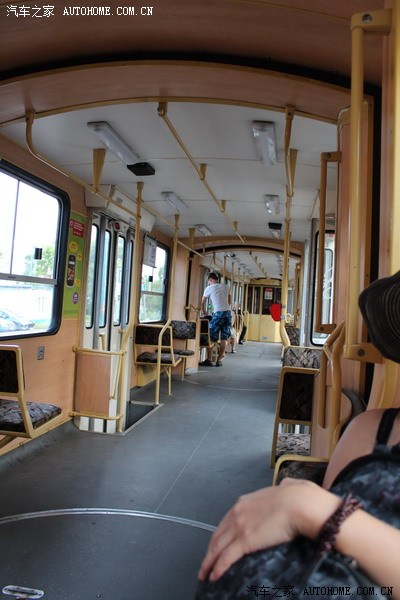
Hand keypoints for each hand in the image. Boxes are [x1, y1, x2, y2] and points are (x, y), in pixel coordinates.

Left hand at [198, 479, 339, 581]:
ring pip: (217, 548)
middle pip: (217, 536)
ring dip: (208, 563)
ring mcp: (239, 527)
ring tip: (204, 574)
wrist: (299, 504)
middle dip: (209, 551)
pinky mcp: (244, 541)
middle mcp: (237, 513)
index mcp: (244, 502)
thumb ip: (282, 488)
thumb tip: (286, 486)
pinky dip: (217, 568)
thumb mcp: (285, 488)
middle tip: (205, 563)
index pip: (225, 522)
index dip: (219, 536)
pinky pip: (226, 557)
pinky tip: (214, 576)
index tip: (216, 545)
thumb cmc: (298, 497)